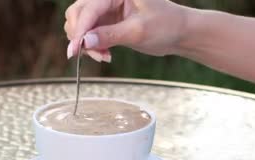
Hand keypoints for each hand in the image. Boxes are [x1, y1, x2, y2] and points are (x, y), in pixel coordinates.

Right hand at [64, 0, 187, 61]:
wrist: (180, 32)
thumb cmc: (166, 25)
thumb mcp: (138, 31)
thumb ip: (110, 35)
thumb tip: (84, 42)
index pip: (89, 8)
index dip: (79, 29)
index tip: (74, 50)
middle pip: (78, 13)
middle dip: (80, 36)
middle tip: (92, 55)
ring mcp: (106, 10)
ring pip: (80, 25)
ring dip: (86, 43)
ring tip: (103, 56)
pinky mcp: (107, 22)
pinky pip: (89, 34)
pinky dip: (92, 46)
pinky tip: (105, 55)